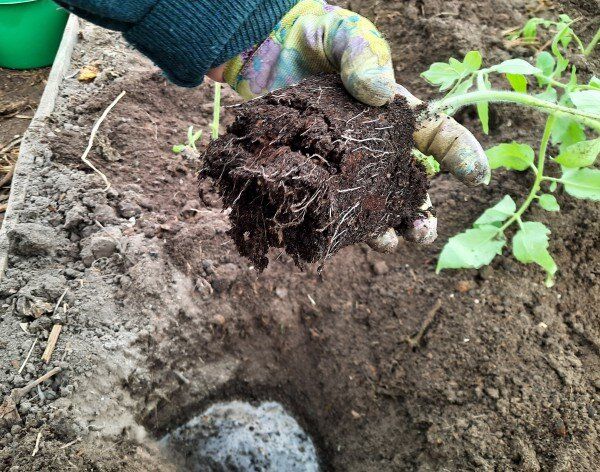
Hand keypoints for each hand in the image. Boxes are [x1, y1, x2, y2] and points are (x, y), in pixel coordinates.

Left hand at [214, 0, 489, 250]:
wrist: (258, 52)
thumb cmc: (310, 38)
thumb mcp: (342, 36)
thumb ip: (362, 55)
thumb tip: (382, 93)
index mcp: (393, 112)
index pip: (436, 134)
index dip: (459, 155)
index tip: (475, 178)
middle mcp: (373, 145)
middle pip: (407, 184)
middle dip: (420, 211)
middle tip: (422, 231)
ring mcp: (342, 164)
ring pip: (371, 205)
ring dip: (384, 229)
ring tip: (391, 244)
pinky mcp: (311, 175)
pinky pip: (330, 206)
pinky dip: (338, 226)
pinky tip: (339, 237)